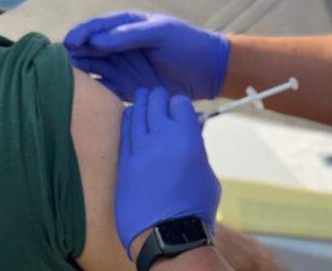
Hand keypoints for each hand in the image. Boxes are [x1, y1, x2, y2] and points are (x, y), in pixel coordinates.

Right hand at [65, 11, 229, 99]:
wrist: (208, 72)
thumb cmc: (187, 45)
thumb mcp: (161, 33)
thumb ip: (130, 35)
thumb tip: (97, 41)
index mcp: (126, 25)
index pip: (97, 27)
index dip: (82, 33)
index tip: (70, 42)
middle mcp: (119, 45)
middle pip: (88, 48)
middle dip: (72, 54)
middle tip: (57, 63)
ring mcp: (121, 67)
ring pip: (91, 69)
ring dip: (77, 74)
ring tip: (62, 81)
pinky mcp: (125, 88)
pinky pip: (102, 90)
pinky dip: (91, 93)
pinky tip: (80, 98)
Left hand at [115, 88, 220, 255]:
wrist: (166, 235)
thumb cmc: (195, 209)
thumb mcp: (207, 174)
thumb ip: (198, 149)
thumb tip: (193, 133)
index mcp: (187, 138)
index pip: (179, 104)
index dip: (180, 105)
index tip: (180, 109)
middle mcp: (162, 138)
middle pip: (157, 102)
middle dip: (160, 98)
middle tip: (159, 97)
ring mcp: (140, 149)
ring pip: (137, 112)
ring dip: (142, 103)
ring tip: (143, 97)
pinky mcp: (125, 162)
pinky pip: (125, 131)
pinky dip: (129, 119)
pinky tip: (130, 116)